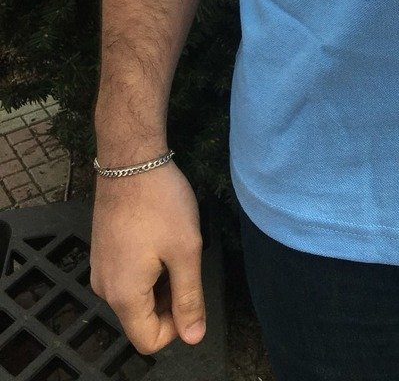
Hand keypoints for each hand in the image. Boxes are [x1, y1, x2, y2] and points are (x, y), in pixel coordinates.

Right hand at [89, 162, 206, 354]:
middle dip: (169, 301)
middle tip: (186, 262)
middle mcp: (104, 289)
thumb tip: (194, 337)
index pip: (149, 340)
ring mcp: (100, 269)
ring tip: (174, 247)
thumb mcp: (185, 251)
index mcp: (123, 295)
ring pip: (136, 297)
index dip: (178, 326)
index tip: (192, 292)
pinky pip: (127, 277)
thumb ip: (189, 298)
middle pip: (141, 319)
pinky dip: (148, 268)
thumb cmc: (160, 204)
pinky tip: (159, 239)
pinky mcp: (102, 252)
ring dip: (160, 282)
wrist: (130, 161)